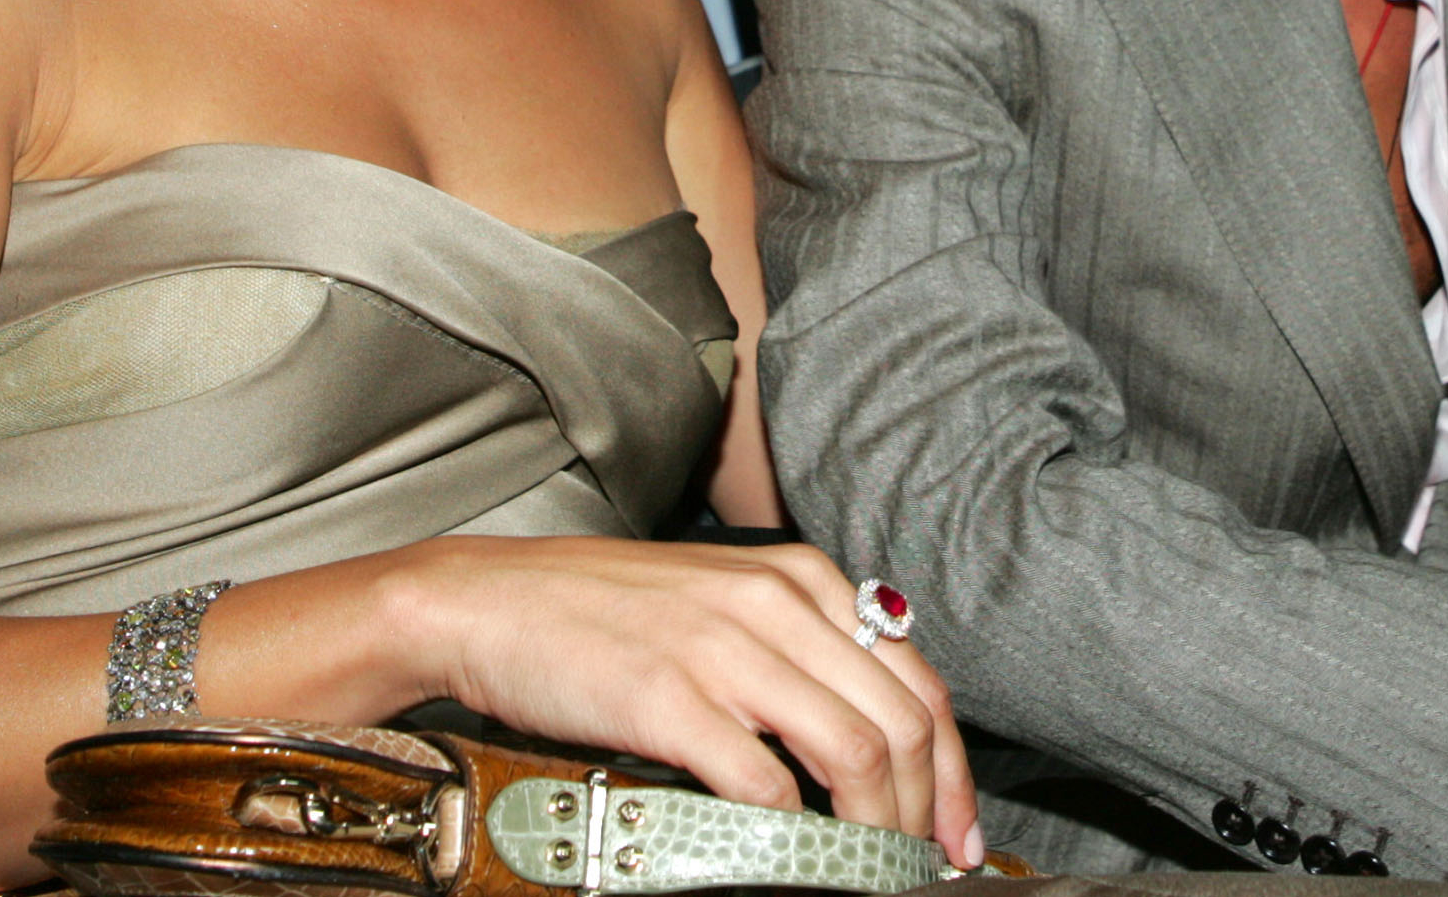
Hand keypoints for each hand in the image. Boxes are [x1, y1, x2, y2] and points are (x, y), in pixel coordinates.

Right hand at [390, 535, 982, 865]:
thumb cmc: (601, 611)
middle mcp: (778, 605)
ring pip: (856, 753)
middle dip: (929, 812)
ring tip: (873, 871)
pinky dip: (797, 839)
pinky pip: (767, 786)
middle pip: (902, 723)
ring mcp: (726, 650)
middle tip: (925, 866)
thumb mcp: (724, 602)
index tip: (958, 830)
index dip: (953, 769)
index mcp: (802, 579)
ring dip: (879, 831)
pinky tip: (793, 860)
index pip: (917, 679)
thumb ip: (798, 650)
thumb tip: (869, 737)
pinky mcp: (672, 701)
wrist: (489, 600)